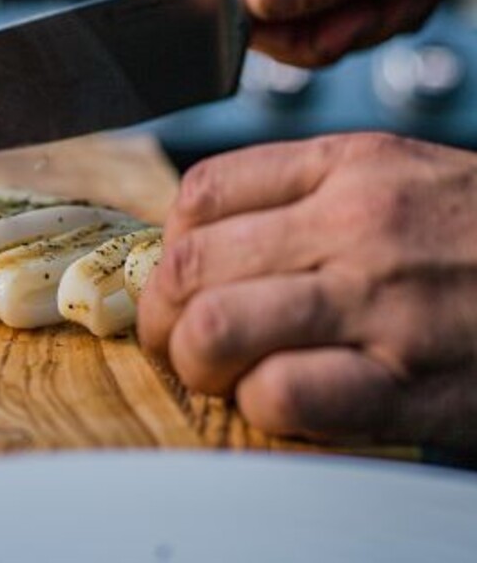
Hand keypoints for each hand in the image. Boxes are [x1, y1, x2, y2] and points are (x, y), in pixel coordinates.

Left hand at [138, 133, 476, 446]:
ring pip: (218, 328)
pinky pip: (283, 395)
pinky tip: (277, 399)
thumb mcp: (394, 173)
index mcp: (346, 166)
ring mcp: (381, 303)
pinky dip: (258, 404)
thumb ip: (299, 192)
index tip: (175, 274)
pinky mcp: (409, 382)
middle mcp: (356, 225)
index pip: (202, 192)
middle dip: (161, 313)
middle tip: (173, 335)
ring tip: (214, 371)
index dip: (168, 242)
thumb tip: (203, 234)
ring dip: (195, 361)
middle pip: (193, 265)